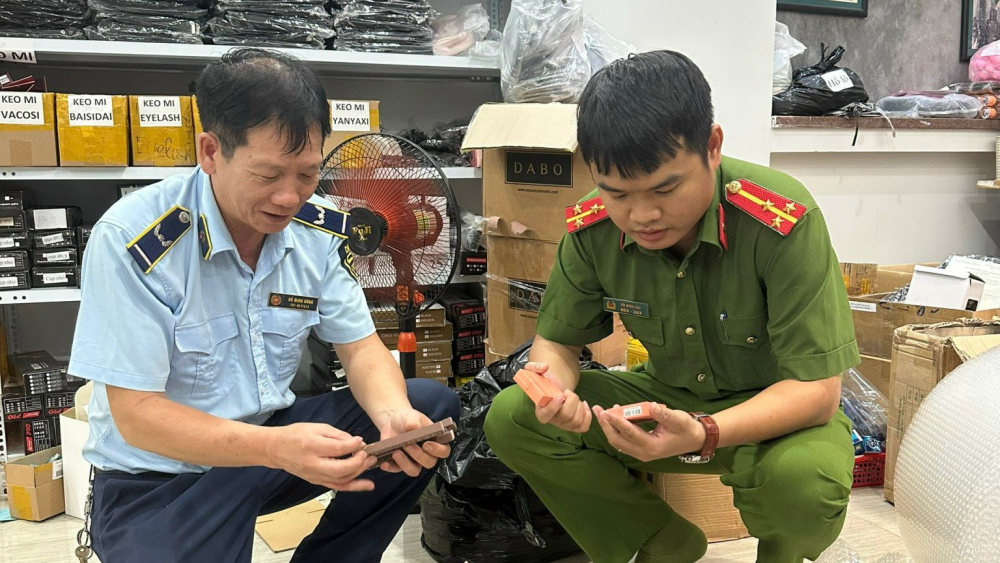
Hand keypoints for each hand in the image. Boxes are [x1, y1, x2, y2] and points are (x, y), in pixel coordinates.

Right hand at [266, 423, 378, 491]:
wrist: (276, 449)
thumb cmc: (296, 434)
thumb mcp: (317, 427)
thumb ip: (337, 435)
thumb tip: (356, 443)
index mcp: (312, 446)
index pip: (338, 449)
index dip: (353, 445)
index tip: (361, 441)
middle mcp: (312, 464)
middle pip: (341, 469)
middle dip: (359, 462)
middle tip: (368, 454)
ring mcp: (314, 476)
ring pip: (341, 480)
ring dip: (359, 472)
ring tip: (370, 463)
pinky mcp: (316, 481)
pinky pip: (337, 486)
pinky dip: (354, 487)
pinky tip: (368, 485)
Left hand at [371, 408, 450, 476]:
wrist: (393, 422)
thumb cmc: (407, 419)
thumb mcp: (411, 416)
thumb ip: (414, 421)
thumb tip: (414, 427)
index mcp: (435, 441)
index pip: (443, 451)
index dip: (438, 450)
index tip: (427, 444)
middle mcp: (426, 454)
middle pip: (429, 463)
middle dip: (419, 455)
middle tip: (408, 445)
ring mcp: (413, 460)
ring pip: (414, 470)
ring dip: (405, 463)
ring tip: (396, 452)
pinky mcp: (399, 464)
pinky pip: (397, 470)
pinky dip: (391, 467)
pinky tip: (385, 462)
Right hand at [526, 362, 591, 433]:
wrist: (555, 388)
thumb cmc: (545, 382)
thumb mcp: (535, 372)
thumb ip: (535, 367)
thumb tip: (545, 367)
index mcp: (540, 411)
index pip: (546, 416)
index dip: (553, 407)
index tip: (559, 395)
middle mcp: (552, 421)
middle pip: (566, 416)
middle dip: (572, 400)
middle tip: (568, 392)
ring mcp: (564, 425)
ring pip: (576, 420)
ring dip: (579, 405)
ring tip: (574, 398)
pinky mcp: (574, 426)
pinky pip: (584, 426)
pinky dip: (588, 415)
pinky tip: (584, 405)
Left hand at [592, 403, 706, 462]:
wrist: (695, 440)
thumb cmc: (687, 429)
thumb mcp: (678, 419)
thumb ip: (664, 414)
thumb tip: (652, 406)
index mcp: (652, 447)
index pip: (630, 434)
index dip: (617, 422)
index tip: (606, 412)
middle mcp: (644, 453)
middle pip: (618, 440)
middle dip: (606, 425)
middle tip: (598, 410)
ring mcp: (641, 453)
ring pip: (618, 442)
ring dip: (608, 427)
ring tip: (602, 411)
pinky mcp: (640, 450)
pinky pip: (623, 442)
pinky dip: (615, 430)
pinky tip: (613, 417)